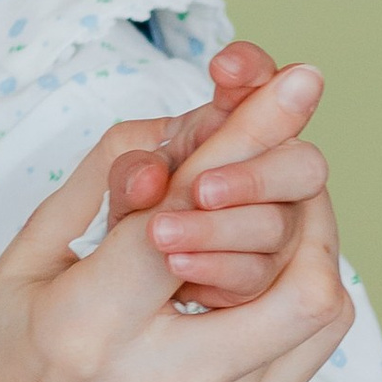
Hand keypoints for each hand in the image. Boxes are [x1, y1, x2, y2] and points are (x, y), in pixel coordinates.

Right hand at [0, 58, 354, 381]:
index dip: (246, 138)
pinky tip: (261, 259)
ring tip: (267, 201)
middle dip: (295, 189)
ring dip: (309, 237)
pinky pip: (305, 347)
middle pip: (293, 276)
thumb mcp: (18, 258)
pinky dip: (300, 285)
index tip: (293, 81)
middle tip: (272, 144)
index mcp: (85, 328)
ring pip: (319, 310)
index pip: (187, 216)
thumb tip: (187, 118)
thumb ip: (105, 181)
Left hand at [105, 42, 328, 309]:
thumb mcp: (89, 201)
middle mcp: (254, 176)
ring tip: (161, 237)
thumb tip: (152, 173)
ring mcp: (263, 232)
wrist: (80, 313)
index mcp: (213, 133)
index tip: (221, 68)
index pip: (255, 86)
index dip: (252, 71)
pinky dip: (221, 272)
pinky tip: (179, 272)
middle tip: (201, 190)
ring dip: (223, 229)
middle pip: (302, 164)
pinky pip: (259, 276)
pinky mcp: (255, 281)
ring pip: (279, 226)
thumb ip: (124, 173)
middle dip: (254, 175)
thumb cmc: (90, 241)